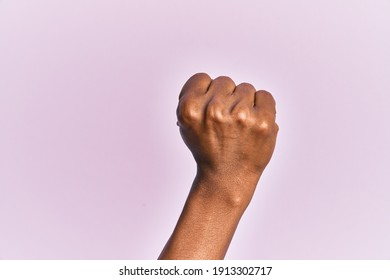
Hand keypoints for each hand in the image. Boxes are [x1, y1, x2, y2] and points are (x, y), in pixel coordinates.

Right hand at [177, 73, 277, 204]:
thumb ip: (194, 99)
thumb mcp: (187, 125)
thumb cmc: (208, 149)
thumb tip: (210, 82)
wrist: (227, 177)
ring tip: (239, 125)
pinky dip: (262, 107)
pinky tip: (253, 123)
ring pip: (245, 88)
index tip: (207, 106)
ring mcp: (240, 116)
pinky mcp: (263, 122)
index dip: (205, 92)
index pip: (201, 78)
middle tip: (224, 121)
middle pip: (224, 81)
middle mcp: (213, 110)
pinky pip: (265, 96)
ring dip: (244, 103)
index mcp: (190, 110)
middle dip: (225, 98)